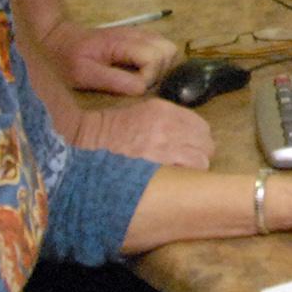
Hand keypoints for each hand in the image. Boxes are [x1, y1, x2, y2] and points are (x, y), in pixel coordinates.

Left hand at [52, 22, 180, 95]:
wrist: (59, 39)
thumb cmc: (67, 60)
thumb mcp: (83, 75)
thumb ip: (113, 81)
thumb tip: (142, 89)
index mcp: (121, 43)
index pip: (155, 57)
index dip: (149, 78)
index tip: (134, 89)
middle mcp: (135, 34)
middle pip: (169, 50)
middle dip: (161, 72)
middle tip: (142, 84)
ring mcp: (139, 34)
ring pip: (169, 48)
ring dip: (162, 67)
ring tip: (144, 80)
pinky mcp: (140, 37)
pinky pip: (161, 48)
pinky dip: (159, 62)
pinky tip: (142, 72)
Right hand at [75, 96, 215, 166]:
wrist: (84, 144)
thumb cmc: (110, 130)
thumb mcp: (141, 113)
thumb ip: (168, 120)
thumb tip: (188, 134)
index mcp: (164, 110)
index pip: (201, 126)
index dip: (199, 139)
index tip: (192, 146)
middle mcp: (169, 127)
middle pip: (206, 143)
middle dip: (200, 153)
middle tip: (189, 161)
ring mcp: (164, 148)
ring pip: (201, 161)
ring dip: (194, 168)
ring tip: (181, 172)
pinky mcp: (158, 167)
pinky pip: (186, 174)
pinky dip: (185, 178)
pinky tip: (174, 180)